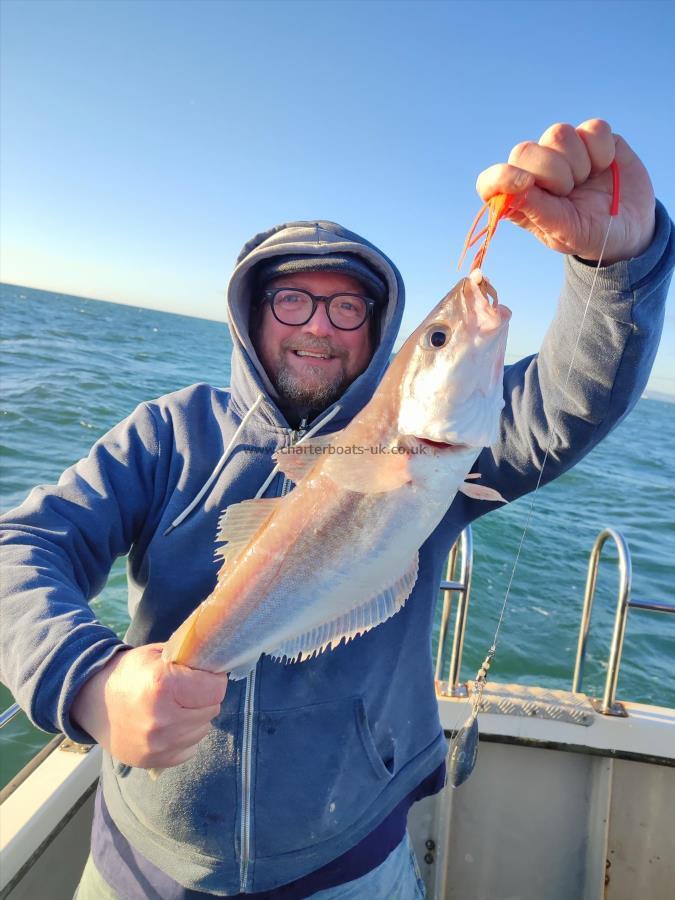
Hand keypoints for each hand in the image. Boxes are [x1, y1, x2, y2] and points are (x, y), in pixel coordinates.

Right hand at [70, 644, 227, 768]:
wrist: (92, 702)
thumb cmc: (129, 673)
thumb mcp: (157, 655)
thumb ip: (188, 659)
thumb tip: (217, 661)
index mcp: (163, 686)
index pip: (215, 688)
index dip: (214, 679)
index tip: (205, 675)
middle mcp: (162, 719)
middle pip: (211, 709)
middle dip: (205, 697)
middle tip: (188, 690)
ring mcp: (158, 745)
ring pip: (203, 730)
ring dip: (196, 718)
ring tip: (176, 707)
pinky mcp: (154, 762)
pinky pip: (190, 749)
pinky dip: (185, 737)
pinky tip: (169, 724)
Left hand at [476, 119, 655, 263]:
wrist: (631, 229)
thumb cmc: (592, 234)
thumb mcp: (566, 233)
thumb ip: (540, 213)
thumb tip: (512, 192)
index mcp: (521, 199)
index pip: (490, 182)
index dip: (501, 177)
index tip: (525, 184)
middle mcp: (535, 172)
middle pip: (524, 150)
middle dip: (552, 172)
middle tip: (570, 193)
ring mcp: (562, 151)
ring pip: (558, 133)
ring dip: (579, 163)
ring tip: (586, 181)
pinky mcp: (591, 137)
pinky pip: (592, 128)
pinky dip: (603, 150)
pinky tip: (604, 167)